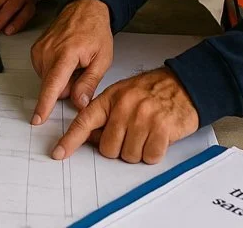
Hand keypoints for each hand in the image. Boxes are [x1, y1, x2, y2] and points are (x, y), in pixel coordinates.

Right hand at [30, 0, 113, 124]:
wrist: (84, 9)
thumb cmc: (95, 31)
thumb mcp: (102, 59)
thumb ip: (89, 83)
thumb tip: (79, 103)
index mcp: (66, 53)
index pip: (53, 84)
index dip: (45, 104)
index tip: (37, 118)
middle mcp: (48, 51)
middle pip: (53, 87)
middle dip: (68, 87)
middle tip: (82, 70)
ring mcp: (39, 50)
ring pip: (49, 81)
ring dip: (62, 78)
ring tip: (74, 62)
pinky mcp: (35, 50)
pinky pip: (44, 72)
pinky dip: (55, 71)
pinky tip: (65, 59)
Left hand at [50, 67, 199, 163]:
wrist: (184, 85)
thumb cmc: (152, 91)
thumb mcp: (123, 95)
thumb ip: (105, 115)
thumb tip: (89, 137)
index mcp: (111, 98)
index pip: (85, 121)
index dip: (70, 140)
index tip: (58, 152)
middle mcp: (125, 107)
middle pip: (108, 147)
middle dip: (118, 147)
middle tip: (131, 134)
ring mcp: (143, 117)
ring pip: (128, 155)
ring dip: (137, 151)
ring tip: (146, 133)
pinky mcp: (162, 128)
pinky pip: (149, 156)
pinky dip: (153, 153)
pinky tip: (157, 138)